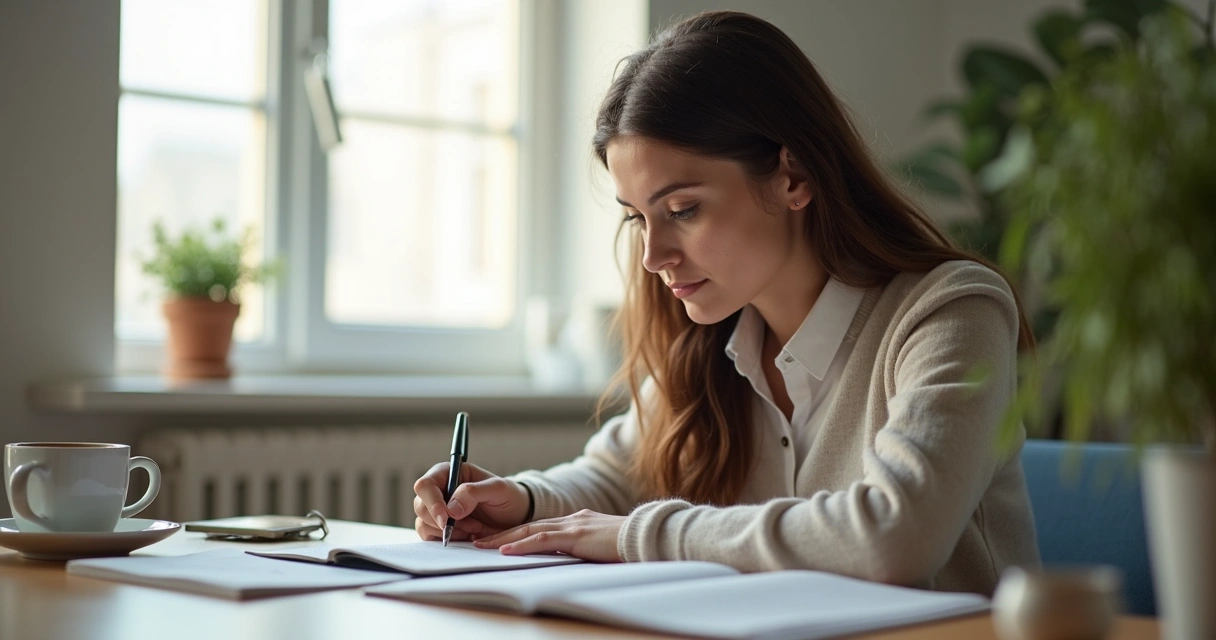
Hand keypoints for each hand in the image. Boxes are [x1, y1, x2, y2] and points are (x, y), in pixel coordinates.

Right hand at [412, 462, 530, 542]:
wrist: (516, 516)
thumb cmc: (508, 496)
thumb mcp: (498, 489)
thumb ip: (473, 492)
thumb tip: (450, 508)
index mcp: (449, 473)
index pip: (425, 485)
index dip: (432, 502)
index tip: (445, 519)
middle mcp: (439, 490)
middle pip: (420, 506)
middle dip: (442, 520)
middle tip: (471, 525)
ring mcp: (438, 510)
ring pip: (423, 523)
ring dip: (448, 531)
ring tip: (474, 529)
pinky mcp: (440, 528)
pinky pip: (430, 537)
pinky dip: (447, 540)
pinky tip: (468, 536)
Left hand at [473, 509, 624, 562]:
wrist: (646, 537)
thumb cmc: (629, 545)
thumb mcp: (601, 545)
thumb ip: (585, 548)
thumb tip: (572, 558)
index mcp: (577, 521)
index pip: (540, 526)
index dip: (517, 533)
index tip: (498, 540)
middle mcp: (571, 519)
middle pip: (529, 526)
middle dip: (503, 534)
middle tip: (480, 541)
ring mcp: (573, 525)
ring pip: (530, 531)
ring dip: (505, 539)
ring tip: (484, 546)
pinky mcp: (576, 536)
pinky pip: (543, 540)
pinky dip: (522, 546)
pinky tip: (507, 551)